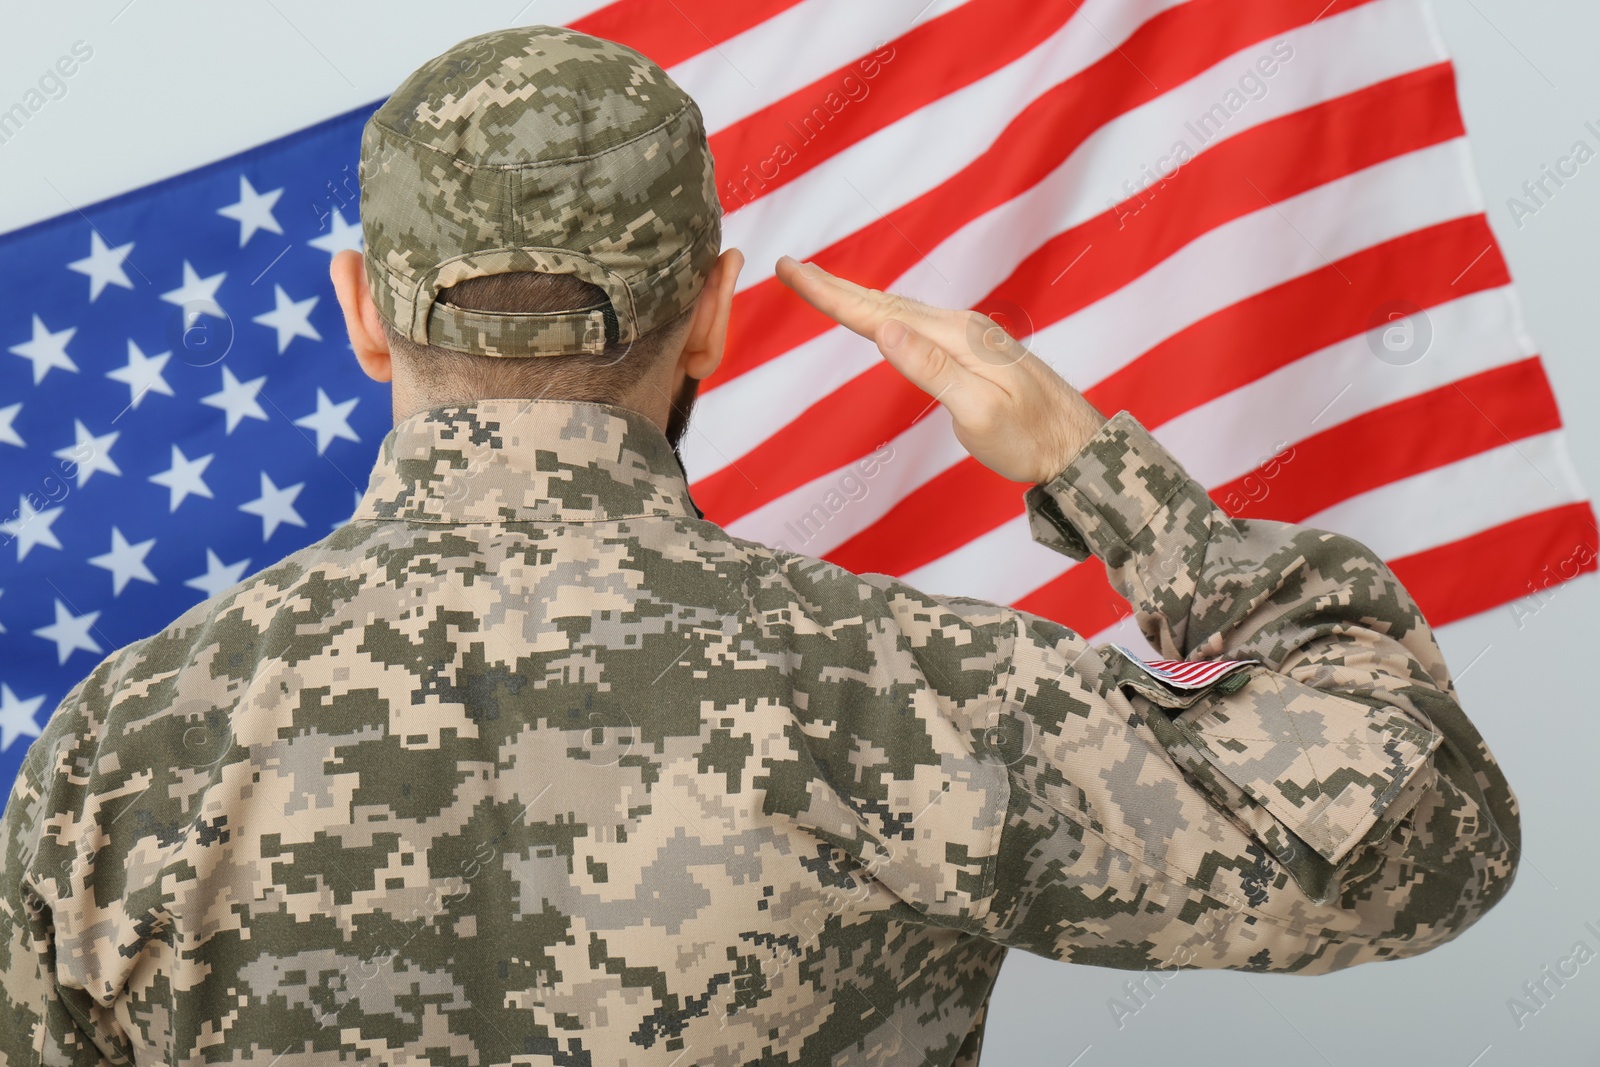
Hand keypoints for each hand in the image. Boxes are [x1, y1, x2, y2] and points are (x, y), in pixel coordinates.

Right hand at [774, 257, 1105, 483]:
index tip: (790, 271)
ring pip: (899, 310)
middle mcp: (960, 326)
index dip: (829, 295)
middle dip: (833, 286)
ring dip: (856, 296)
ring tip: (821, 284)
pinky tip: (879, 316)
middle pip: (883, 303)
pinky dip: (885, 313)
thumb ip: (931, 370)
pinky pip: (916, 323)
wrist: (1078, 444)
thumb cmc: (1030, 439)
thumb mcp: (978, 413)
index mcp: (955, 337)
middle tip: (789, 268)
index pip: (877, 314)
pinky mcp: (973, 350)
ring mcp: (968, 335)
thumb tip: (885, 332)